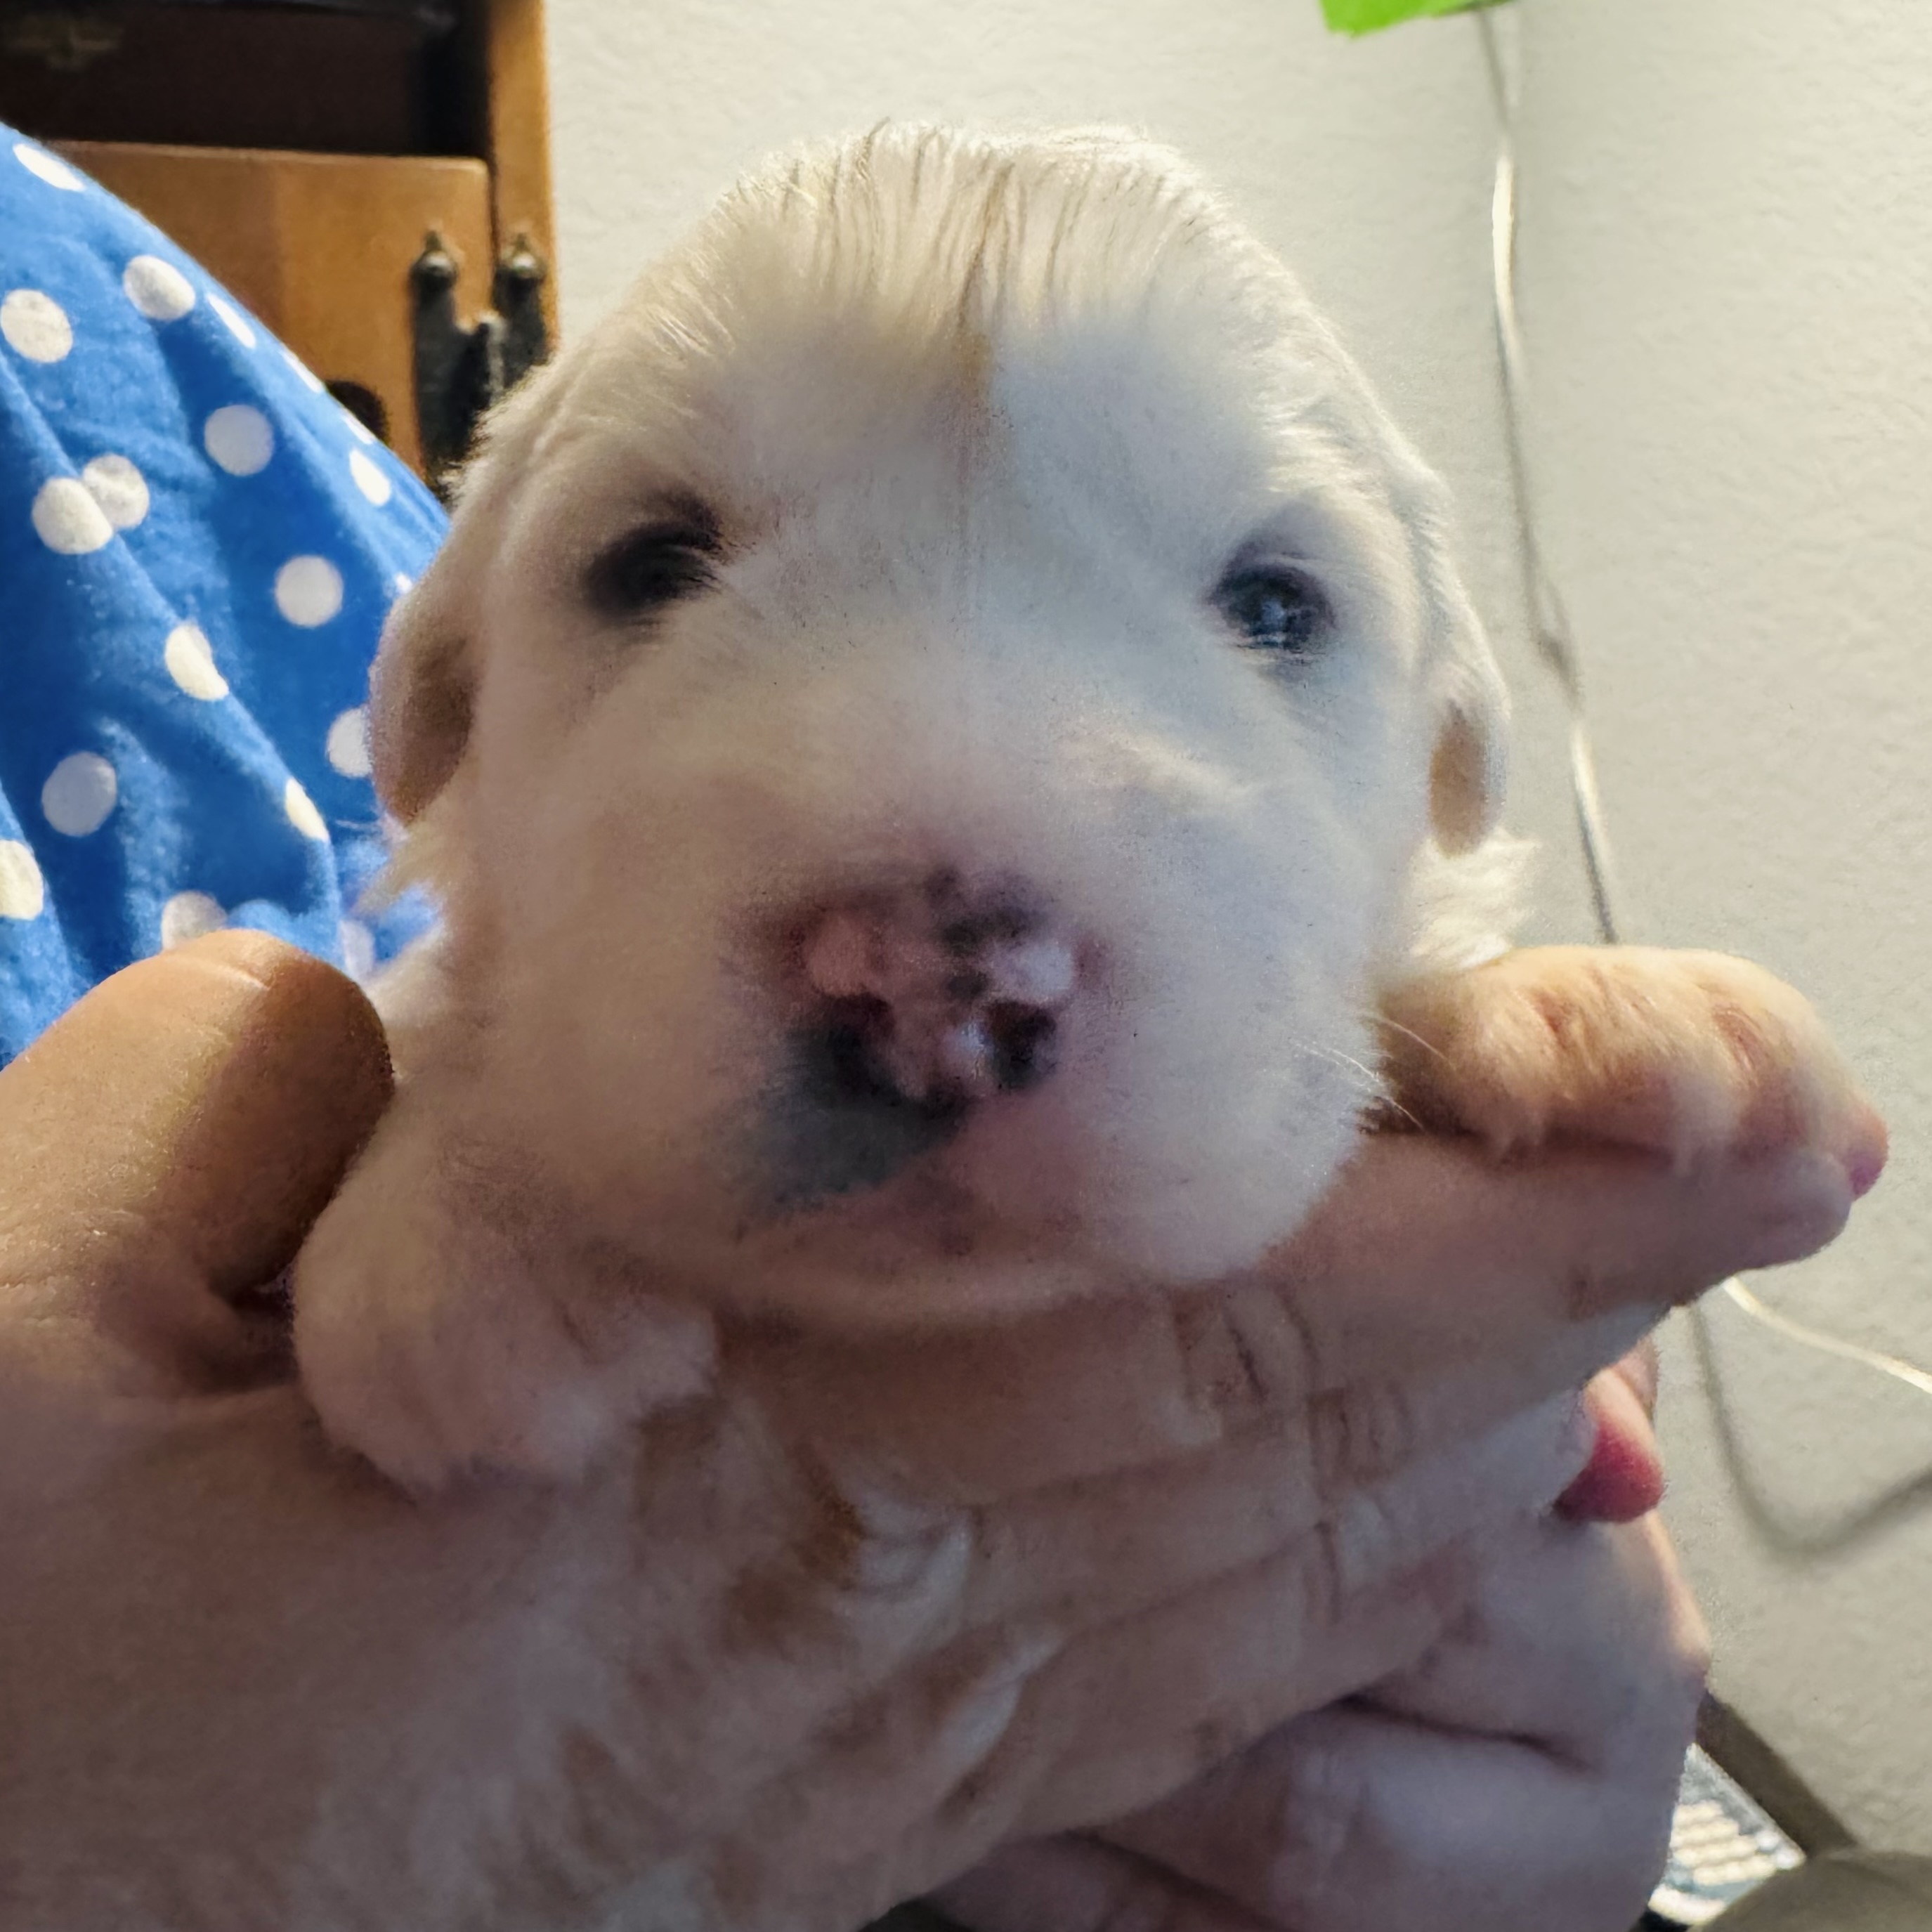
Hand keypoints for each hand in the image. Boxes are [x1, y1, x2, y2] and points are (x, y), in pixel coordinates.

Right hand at [0, 938, 1851, 1930]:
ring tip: (1656, 1251)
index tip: (1669, 1109)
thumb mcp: (17, 1349)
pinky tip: (1439, 1492)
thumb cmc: (18, 1718)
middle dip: (1538, 1275)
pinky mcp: (849, 1791)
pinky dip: (1331, 1560)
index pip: (1132, 1305)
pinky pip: (1161, 1670)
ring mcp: (874, 1731)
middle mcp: (829, 1610)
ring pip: (1254, 1556)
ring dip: (1474, 1406)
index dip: (1428, 1207)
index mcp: (667, 1482)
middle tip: (1766, 1126)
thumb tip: (372, 1031)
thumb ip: (210, 1122)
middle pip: (1265, 1427)